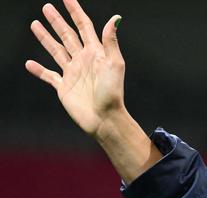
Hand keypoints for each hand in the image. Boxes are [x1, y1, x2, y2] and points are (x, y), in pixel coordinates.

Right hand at [26, 0, 123, 137]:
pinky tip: (30, 64)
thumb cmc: (112, 93)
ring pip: (56, 51)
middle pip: (67, 35)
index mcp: (95, 53)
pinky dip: (39, 70)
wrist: (105, 118)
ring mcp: (72, 73)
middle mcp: (83, 60)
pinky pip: (49, 76)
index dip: (75, 12)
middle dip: (57, 21)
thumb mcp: (114, 64)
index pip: (84, 27)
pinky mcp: (64, 87)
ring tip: (35, 24)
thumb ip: (110, 41)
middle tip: (46, 7)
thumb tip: (116, 17)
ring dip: (45, 38)